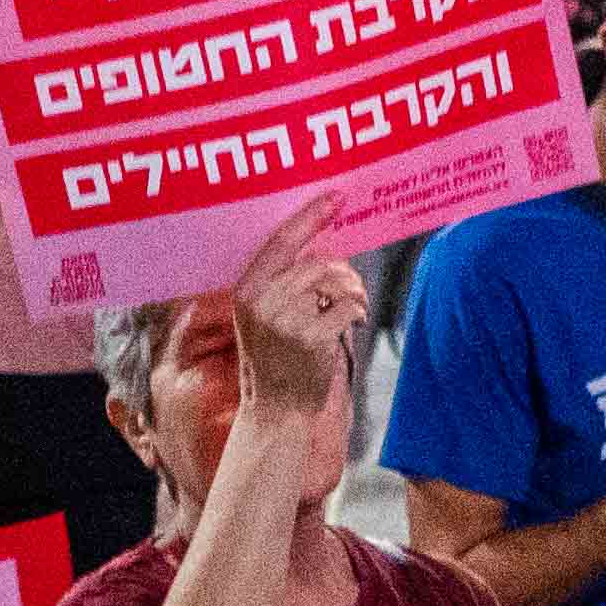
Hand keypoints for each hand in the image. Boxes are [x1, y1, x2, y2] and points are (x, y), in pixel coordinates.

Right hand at [223, 193, 369, 435]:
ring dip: (353, 292)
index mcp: (247, 289)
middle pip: (319, 262)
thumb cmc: (276, 357)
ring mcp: (286, 320)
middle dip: (343, 272)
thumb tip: (324, 241)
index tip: (337, 195)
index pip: (281, 241)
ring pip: (337, 282)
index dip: (310, 216)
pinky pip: (350, 307)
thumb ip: (283, 280)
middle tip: (349, 288)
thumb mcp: (264, 314)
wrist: (277, 409)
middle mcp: (262, 301)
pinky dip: (359, 312)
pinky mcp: (312, 338)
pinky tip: (353, 323)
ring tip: (351, 307)